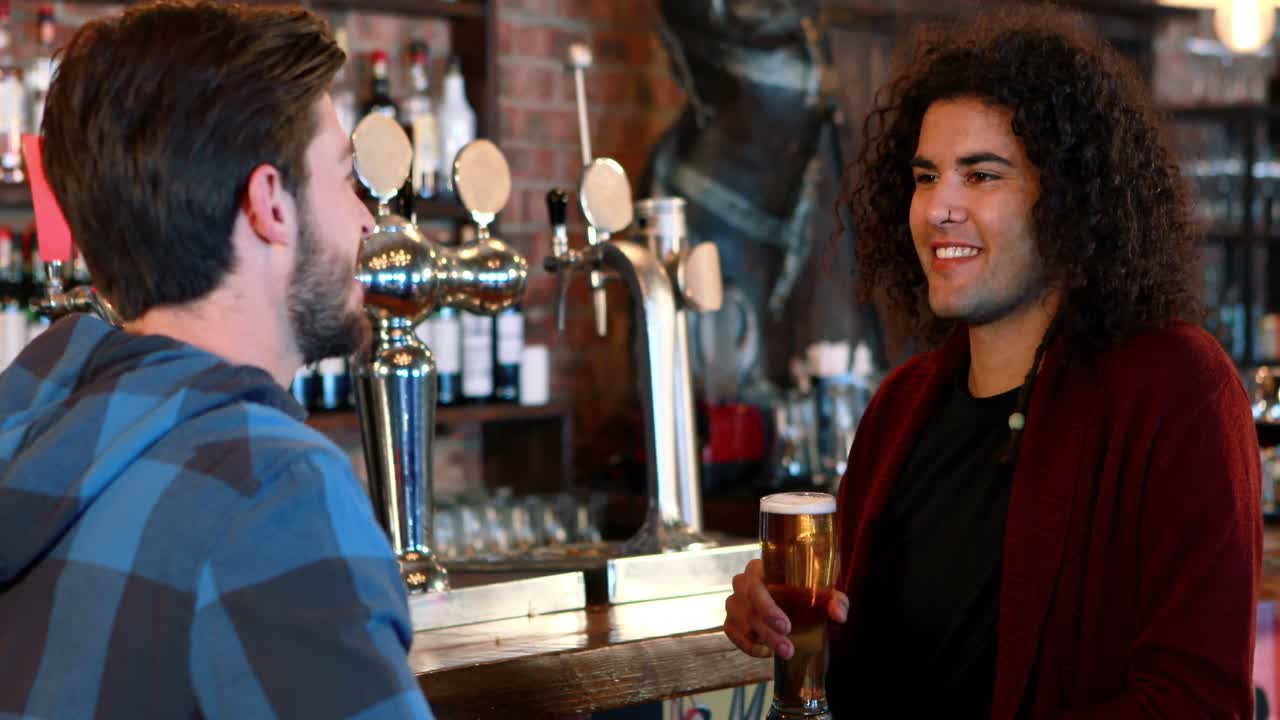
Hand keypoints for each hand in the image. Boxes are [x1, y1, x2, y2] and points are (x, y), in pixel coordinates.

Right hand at [723, 559, 848, 659]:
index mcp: (761, 568)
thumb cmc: (804, 593)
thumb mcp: (822, 593)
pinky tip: (766, 651)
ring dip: (763, 640)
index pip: (756, 583)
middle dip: (768, 630)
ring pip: (742, 623)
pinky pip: (733, 635)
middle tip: (788, 648)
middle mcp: (742, 583)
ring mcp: (733, 602)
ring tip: (786, 652)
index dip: (768, 607)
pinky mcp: (730, 621)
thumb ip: (834, 600)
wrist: (790, 603)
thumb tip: (839, 615)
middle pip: (748, 607)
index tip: (786, 626)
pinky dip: (749, 646)